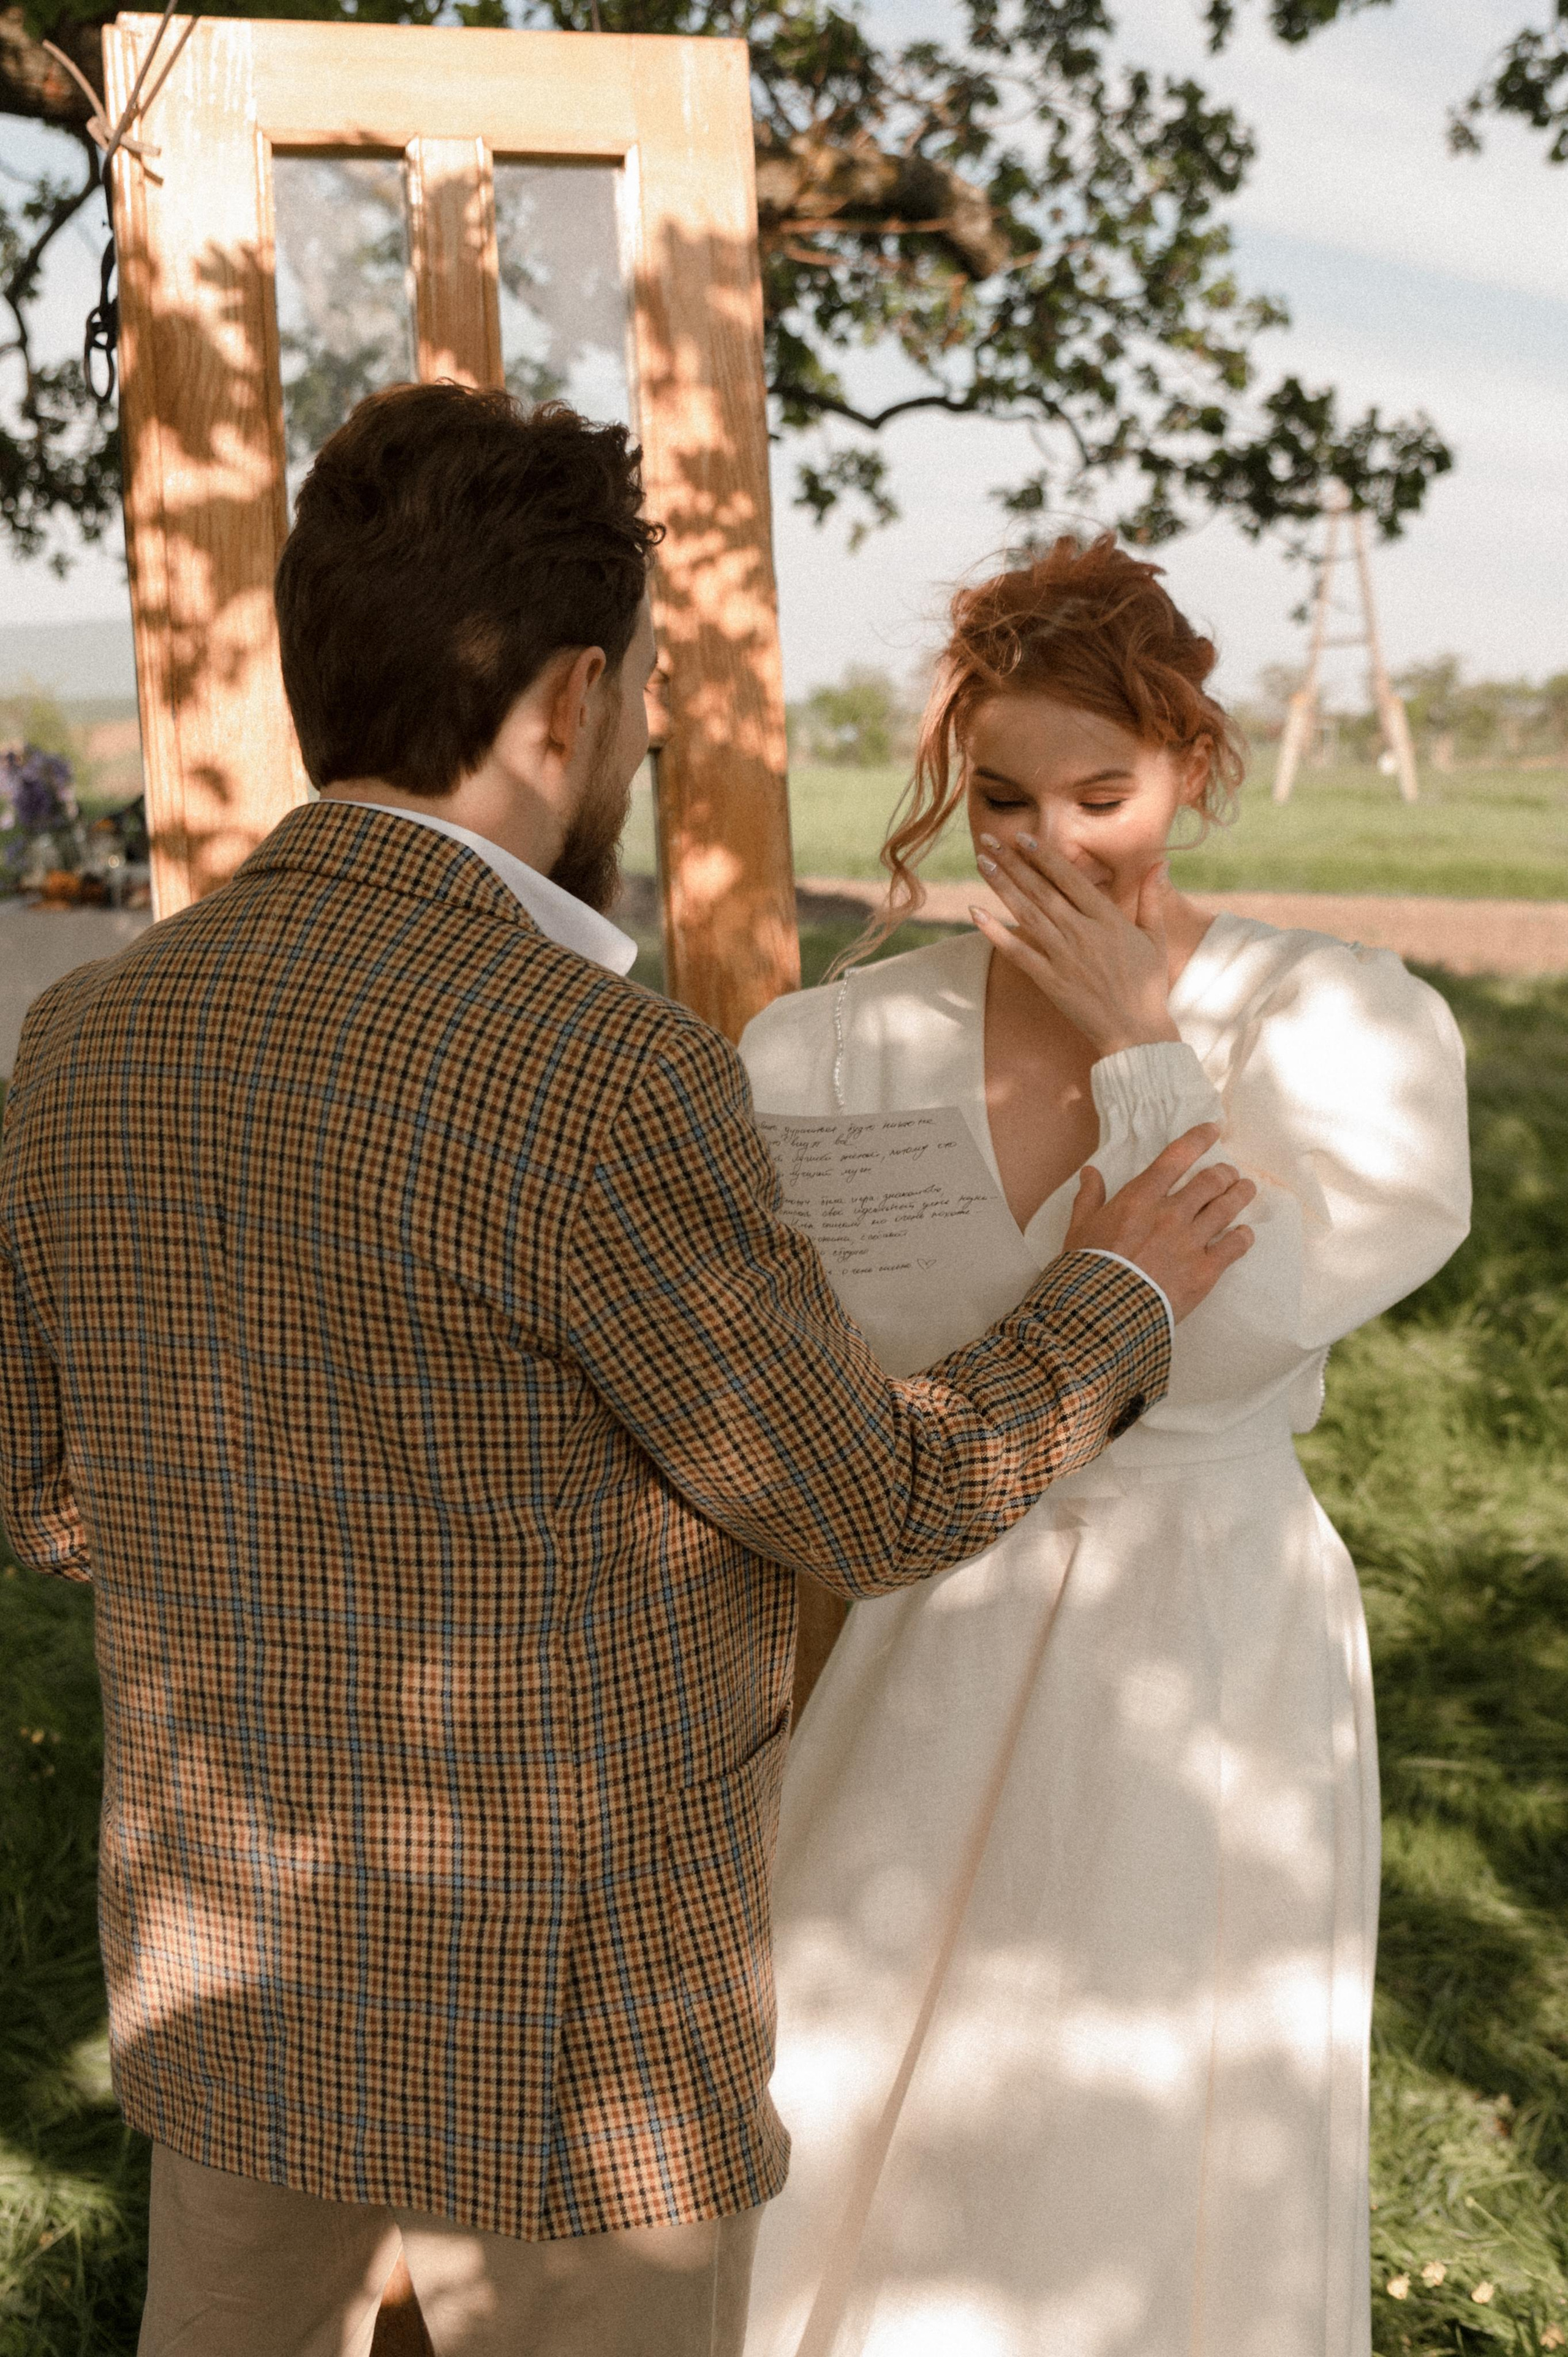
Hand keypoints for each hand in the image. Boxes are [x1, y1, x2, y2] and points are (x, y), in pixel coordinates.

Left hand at [972, 834, 1176, 1055]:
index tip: (1022, 837)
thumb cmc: (1148, 985)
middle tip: (989, 839)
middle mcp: (1082, 933)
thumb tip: (1161, 862)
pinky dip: (995, 932)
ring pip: (1026, 913)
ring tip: (981, 862)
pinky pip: (1017, 951)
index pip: (1069, 879)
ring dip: (1001, 886)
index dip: (1044, 856)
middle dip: (1013, 862)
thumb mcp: (1155, 937)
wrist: (1136, 1031)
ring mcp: (1063, 956)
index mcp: (1108, 919)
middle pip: (1041, 890)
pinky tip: (975, 913)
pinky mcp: (1049, 980)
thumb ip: (1152, 898)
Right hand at [1064, 1122, 1254, 1321]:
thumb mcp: (1079, 1229)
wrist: (1103, 1313)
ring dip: (1240, 1195)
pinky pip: (1234, 1246)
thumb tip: (1090, 1172)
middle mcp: (1171, 1213)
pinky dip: (1243, 1237)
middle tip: (1229, 1173)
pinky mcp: (1204, 1271)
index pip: (1177, 1157)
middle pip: (1210, 1181)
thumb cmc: (1087, 1270)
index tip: (1213, 1129)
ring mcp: (1191, 1242)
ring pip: (1227, 1208)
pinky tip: (1245, 1233)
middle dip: (1224, 1173)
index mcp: (1140, 1198)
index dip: (1199, 1139)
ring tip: (1246, 1189)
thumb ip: (1089, 1197)